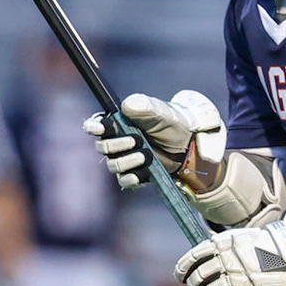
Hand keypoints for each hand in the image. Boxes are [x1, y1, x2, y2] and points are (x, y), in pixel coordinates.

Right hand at [84, 90, 224, 190]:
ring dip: (128, 160)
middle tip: (137, 140)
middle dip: (117, 144)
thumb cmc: (173, 124)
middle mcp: (118, 142)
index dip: (94, 126)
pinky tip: (144, 172)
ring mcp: (125, 160)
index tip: (97, 127)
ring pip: (113, 165)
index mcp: (119, 123)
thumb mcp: (160, 112)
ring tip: (147, 155)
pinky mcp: (134, 176)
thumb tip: (126, 105)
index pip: (98, 124)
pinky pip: (125, 180)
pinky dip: (132, 177)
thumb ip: (144, 107)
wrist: (191, 146)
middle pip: (103, 146)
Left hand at [174, 209, 285, 285]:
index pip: (193, 258)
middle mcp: (226, 261)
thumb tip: (203, 260)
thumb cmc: (269, 246)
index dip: (182, 269)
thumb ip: (223, 247)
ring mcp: (236, 280)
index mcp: (223, 244)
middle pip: (198, 278)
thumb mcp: (243, 238)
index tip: (179, 276)